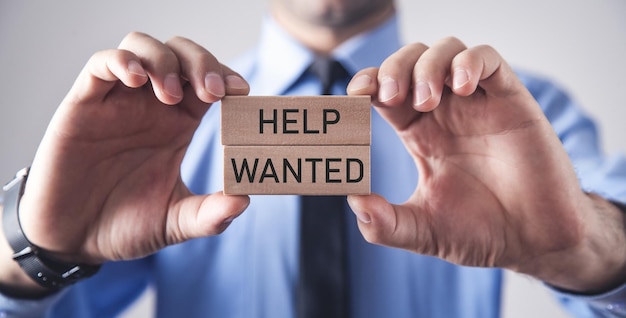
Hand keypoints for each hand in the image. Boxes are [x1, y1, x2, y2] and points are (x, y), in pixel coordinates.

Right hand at [14, 32, 249, 264]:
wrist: (74, 239)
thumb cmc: (124, 225)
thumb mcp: (174, 222)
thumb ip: (209, 215)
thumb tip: (244, 201)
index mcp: (178, 124)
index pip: (208, 81)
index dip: (226, 76)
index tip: (241, 91)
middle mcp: (151, 106)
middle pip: (180, 54)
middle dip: (202, 62)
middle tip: (213, 91)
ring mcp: (117, 102)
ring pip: (142, 47)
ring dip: (164, 61)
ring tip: (171, 94)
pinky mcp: (84, 105)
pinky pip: (100, 64)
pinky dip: (120, 61)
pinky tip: (135, 81)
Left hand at [346, 37, 625, 292]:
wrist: (533, 242)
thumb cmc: (480, 233)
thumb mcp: (422, 231)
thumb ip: (385, 224)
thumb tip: (352, 202)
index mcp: (419, 133)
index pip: (383, 91)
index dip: (366, 84)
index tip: (354, 95)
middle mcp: (445, 112)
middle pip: (410, 61)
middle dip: (392, 68)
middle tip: (390, 96)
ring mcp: (477, 103)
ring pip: (446, 51)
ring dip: (427, 65)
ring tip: (426, 100)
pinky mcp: (510, 100)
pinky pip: (488, 59)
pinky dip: (469, 62)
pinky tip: (462, 87)